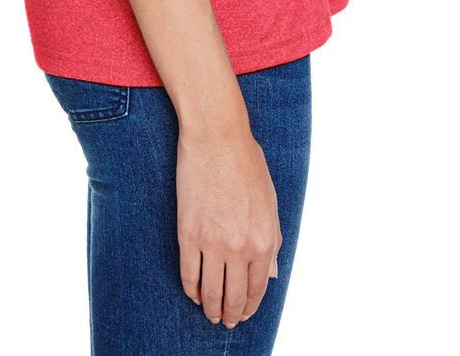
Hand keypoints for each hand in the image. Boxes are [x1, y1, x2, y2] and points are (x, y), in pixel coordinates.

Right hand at [176, 120, 283, 327]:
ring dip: (211, 308)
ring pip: (211, 292)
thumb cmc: (246, 162)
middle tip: (227, 321)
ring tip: (210, 313)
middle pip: (234, 297)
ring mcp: (213, 242)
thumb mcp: (270, 202)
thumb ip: (271, 239)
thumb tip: (268, 273)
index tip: (245, 314)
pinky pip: (188, 274)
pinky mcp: (188, 233)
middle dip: (231, 315)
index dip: (251, 306)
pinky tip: (194, 293)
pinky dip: (191, 289)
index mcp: (265, 239)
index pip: (258, 288)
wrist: (217, 136)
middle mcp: (240, 247)